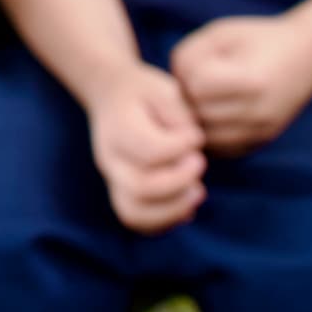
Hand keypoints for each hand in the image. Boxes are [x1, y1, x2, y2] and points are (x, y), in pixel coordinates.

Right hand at [84, 64, 206, 233]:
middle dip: (180, 181)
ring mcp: (114, 179)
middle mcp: (111, 158)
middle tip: (200, 163)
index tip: (196, 136)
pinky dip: (164, 221)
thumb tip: (192, 144)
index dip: (181, 147)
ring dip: (173, 209)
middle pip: (141, 187)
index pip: (151, 150)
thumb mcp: (165, 90)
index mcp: (120, 128)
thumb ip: (179, 115)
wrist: (112, 96)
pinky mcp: (122, 192)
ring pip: (135, 212)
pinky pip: (137, 220)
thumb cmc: (145, 93)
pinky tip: (187, 205)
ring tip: (198, 192)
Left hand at [170, 15, 311, 154]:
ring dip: (197, 118)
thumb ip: (189, 55)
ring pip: (206, 136)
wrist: (309, 56)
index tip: (197, 63)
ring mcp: (262, 130)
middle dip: (188, 98)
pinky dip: (211, 134)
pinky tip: (214, 115)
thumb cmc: (260, 38)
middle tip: (193, 83)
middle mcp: (259, 110)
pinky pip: (222, 148)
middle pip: (199, 112)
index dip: (189, 72)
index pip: (197, 85)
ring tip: (201, 99)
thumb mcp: (221, 33)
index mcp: (252, 79)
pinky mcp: (262, 140)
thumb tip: (172, 91)